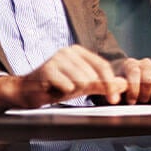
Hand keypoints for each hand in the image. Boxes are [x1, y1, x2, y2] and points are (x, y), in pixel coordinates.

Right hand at [0, 45, 126, 110]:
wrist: (26, 91)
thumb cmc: (55, 86)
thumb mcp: (82, 85)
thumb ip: (102, 84)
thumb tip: (123, 85)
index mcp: (79, 52)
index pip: (103, 66)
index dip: (110, 84)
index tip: (115, 99)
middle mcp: (69, 51)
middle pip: (93, 76)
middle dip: (87, 89)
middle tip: (71, 90)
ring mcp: (57, 58)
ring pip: (82, 81)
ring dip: (73, 91)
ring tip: (61, 88)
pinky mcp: (48, 69)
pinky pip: (68, 86)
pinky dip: (63, 92)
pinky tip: (53, 89)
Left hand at [114, 57, 150, 104]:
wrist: (127, 80)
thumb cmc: (119, 86)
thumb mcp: (113, 87)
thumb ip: (114, 90)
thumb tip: (115, 99)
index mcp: (130, 64)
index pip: (134, 72)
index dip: (134, 88)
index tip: (131, 101)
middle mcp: (145, 63)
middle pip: (150, 79)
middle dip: (145, 93)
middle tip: (140, 102)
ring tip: (147, 100)